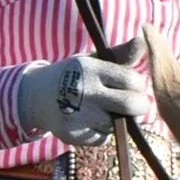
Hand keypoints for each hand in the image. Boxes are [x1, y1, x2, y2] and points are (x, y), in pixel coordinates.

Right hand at [16, 53, 153, 146]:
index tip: (132, 86)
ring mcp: (78, 114)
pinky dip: (101, 133)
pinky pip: (103, 138)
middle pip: (130, 105)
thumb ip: (120, 54)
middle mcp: (83, 90)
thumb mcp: (93, 60)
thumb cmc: (75, 75)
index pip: (132, 80)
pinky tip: (90, 122)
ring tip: (104, 110)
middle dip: (139, 106)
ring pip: (118, 124)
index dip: (137, 85)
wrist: (36, 96)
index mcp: (90, 68)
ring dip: (117, 120)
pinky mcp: (73, 134)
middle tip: (134, 104)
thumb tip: (143, 41)